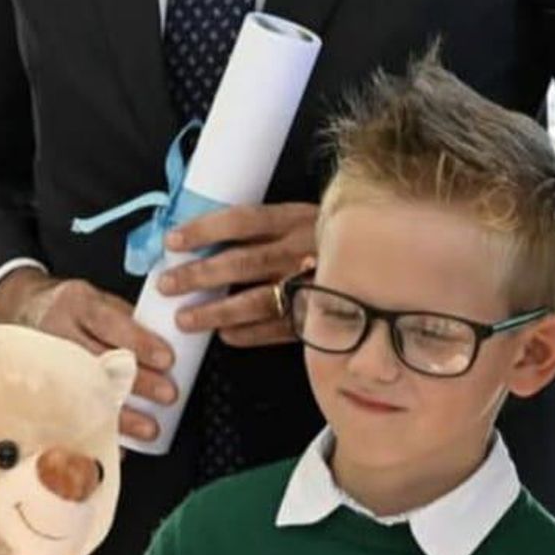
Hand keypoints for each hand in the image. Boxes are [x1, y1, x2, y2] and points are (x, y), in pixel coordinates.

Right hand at [0, 268, 173, 443]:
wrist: (22, 309)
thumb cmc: (69, 308)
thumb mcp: (96, 298)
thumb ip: (125, 319)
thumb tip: (163, 346)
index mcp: (76, 303)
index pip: (111, 322)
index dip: (140, 342)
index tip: (166, 359)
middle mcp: (56, 329)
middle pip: (99, 360)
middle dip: (138, 382)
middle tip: (167, 395)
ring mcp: (43, 359)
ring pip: (83, 391)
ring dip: (121, 414)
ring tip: (149, 427)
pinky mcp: (37, 384)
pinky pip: (66, 413)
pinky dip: (92, 432)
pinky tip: (113, 443)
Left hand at [158, 202, 316, 346]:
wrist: (387, 258)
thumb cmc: (330, 236)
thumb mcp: (302, 217)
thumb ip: (264, 227)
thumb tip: (206, 234)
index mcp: (295, 218)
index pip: (242, 220)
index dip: (204, 230)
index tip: (173, 240)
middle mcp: (302, 249)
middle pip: (242, 262)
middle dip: (200, 275)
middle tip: (167, 285)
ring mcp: (312, 284)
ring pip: (256, 300)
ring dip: (216, 311)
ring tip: (185, 319)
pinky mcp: (321, 314)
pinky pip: (278, 328)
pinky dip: (249, 334)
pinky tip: (226, 337)